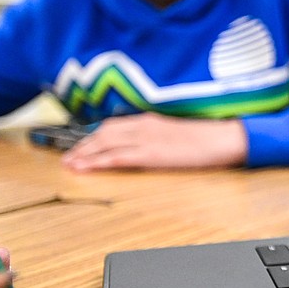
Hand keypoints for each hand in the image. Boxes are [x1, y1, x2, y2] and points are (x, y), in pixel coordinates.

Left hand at [62, 113, 247, 170]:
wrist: (221, 139)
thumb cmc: (204, 139)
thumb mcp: (174, 134)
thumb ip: (155, 137)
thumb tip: (141, 148)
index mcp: (149, 120)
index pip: (112, 125)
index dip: (92, 136)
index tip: (80, 146)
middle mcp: (143, 125)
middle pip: (103, 133)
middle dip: (83, 145)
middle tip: (67, 158)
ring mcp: (146, 138)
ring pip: (105, 144)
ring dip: (85, 154)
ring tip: (70, 164)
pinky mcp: (151, 153)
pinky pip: (117, 157)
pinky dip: (98, 162)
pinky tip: (86, 167)